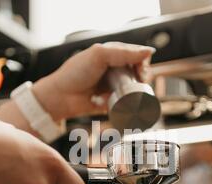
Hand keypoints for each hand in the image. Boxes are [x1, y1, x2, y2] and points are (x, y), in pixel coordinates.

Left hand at [33, 42, 155, 120]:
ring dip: (135, 90)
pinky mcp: (111, 101)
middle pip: (138, 70)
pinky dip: (125, 103)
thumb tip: (149, 52)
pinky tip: (120, 101)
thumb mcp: (100, 55)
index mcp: (111, 53)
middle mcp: (114, 68)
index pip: (136, 53)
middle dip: (142, 76)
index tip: (141, 70)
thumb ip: (124, 52)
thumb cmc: (76, 73)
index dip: (142, 60)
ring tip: (129, 92)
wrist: (62, 96)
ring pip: (134, 86)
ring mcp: (113, 85)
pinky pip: (125, 102)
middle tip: (140, 81)